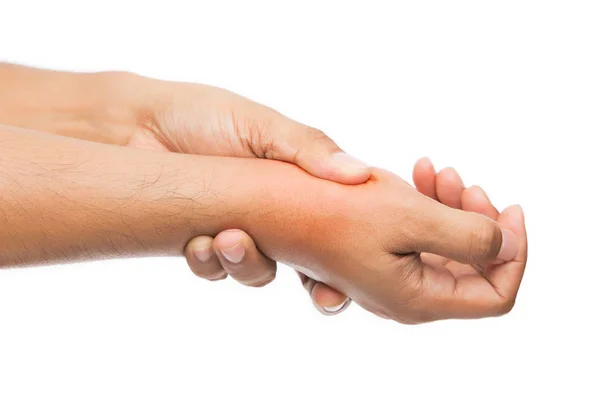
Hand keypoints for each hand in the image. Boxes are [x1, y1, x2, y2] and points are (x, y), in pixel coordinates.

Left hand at [124, 75, 368, 313]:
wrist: (134, 124)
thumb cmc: (201, 115)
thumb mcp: (262, 125)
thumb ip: (308, 149)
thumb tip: (360, 174)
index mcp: (298, 185)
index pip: (339, 227)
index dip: (351, 257)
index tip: (354, 278)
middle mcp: (274, 215)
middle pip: (310, 266)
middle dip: (319, 287)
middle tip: (321, 293)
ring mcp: (237, 232)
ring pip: (259, 271)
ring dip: (250, 263)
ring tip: (230, 238)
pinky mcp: (201, 245)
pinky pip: (215, 270)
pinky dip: (210, 261)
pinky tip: (198, 241)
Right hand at [256, 161, 526, 322]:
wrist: (273, 206)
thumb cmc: (332, 212)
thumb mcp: (411, 218)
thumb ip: (471, 236)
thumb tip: (507, 245)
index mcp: (418, 297)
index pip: (495, 293)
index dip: (513, 252)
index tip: (508, 209)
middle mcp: (406, 295)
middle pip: (472, 268)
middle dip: (478, 220)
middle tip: (466, 183)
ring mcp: (390, 276)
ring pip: (445, 247)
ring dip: (450, 206)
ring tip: (435, 170)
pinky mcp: (377, 254)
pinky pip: (418, 235)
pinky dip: (425, 205)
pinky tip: (417, 174)